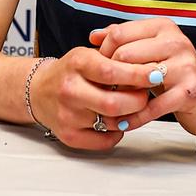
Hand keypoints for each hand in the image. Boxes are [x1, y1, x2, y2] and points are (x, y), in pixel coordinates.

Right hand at [30, 46, 155, 152]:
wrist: (39, 90)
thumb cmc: (71, 71)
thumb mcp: (89, 54)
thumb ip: (116, 60)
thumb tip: (150, 69)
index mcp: (77, 63)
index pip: (111, 71)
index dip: (138, 75)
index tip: (156, 74)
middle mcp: (70, 90)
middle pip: (114, 103)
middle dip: (138, 100)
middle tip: (146, 94)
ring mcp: (68, 115)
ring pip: (112, 123)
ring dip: (130, 116)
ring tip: (132, 106)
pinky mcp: (69, 135)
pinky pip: (104, 140)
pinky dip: (117, 133)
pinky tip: (118, 121)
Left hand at [93, 18, 195, 137]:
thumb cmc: (176, 73)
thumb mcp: (153, 49)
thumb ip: (125, 40)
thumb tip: (94, 36)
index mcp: (163, 27)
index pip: (119, 34)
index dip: (103, 53)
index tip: (98, 70)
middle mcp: (176, 42)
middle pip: (124, 54)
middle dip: (109, 75)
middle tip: (102, 90)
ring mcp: (185, 66)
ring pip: (136, 78)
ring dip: (119, 96)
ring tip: (107, 108)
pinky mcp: (190, 92)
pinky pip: (152, 107)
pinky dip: (134, 118)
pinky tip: (123, 123)